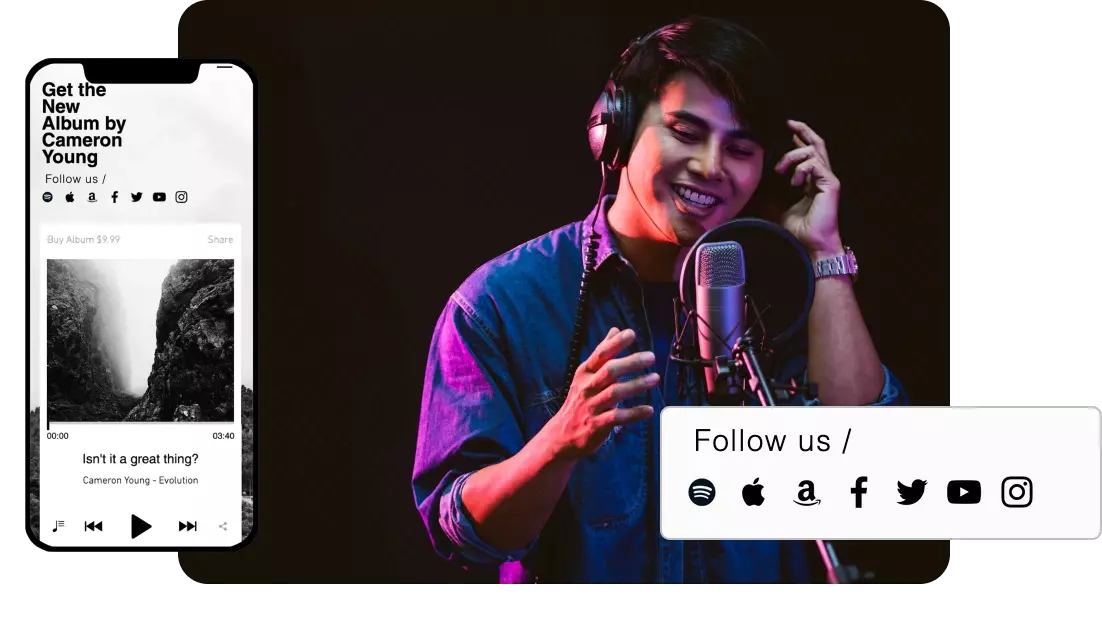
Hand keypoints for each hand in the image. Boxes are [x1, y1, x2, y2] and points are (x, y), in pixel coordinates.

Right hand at [549, 327, 657, 461]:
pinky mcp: (597, 425)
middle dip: (630, 362)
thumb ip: (602, 352)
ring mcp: (592, 407)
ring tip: (655, 378)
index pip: (600, 354)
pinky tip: (649, 409)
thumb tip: (615, 329)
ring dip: (636, 385)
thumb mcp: (586, 375)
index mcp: (585, 373)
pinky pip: (617, 417)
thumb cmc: (580, 400)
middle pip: (609, 371)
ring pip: (615, 393)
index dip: (615, 344)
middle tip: (651, 357)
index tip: (631, 333)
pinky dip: (634, 413)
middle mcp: (587, 387)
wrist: (562, 435)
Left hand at [774, 120, 843, 255]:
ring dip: (793, 156)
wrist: (813, 245)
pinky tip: (794, 182)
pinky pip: (816, 164)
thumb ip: (775, 193)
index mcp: (812, 181)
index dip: (799, 140)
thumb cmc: (800, 231)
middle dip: (804, 131)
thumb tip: (759, 185)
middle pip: (817, 144)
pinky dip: (802, 168)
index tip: (788, 130)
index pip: (808, 154)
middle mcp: (822, 177)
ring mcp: (829, 180)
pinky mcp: (831, 184)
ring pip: (813, 151)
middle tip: (790, 123)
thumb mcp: (780, 207)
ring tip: (780, 170)